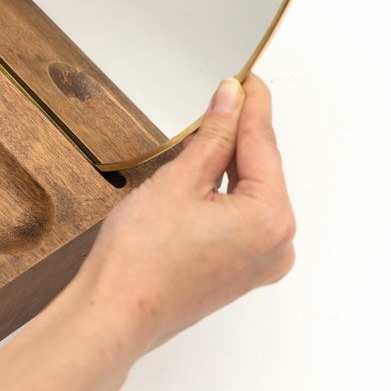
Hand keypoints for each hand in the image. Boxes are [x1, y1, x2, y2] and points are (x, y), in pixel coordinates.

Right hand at [80, 74, 295, 352]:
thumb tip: (230, 99)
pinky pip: (241, 215)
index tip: (248, 78)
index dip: (252, 105)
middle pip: (260, 169)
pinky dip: (226, 188)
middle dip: (241, 130)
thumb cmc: (140, 257)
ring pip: (250, 192)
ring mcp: (259, 262)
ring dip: (231, 159)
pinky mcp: (239, 270)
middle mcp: (276, 245)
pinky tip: (209, 165)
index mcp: (271, 219)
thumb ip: (213, 134)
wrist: (114, 311)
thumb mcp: (180, 179)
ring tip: (212, 124)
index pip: (263, 144)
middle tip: (228, 92)